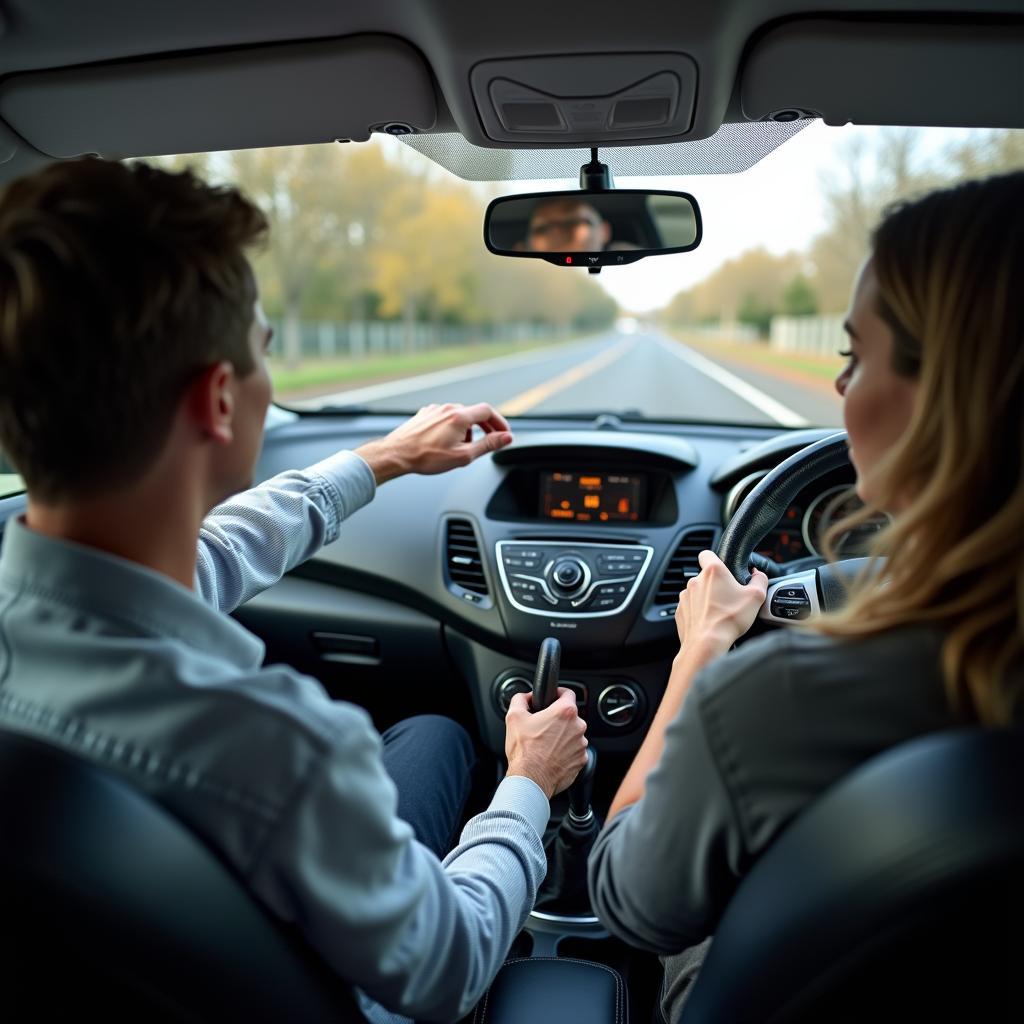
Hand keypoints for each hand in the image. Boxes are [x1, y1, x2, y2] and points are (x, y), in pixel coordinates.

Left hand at [355, 402, 512, 483]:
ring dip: (467, 430)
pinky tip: (445, 443)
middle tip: (490, 441)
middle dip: (484, 428)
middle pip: (474, 413)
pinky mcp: (424, 414)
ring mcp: (434, 410)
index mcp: (459, 416)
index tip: (504, 433)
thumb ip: (488, 445)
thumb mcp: (463, 456)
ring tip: (462, 449)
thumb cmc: (426, 457)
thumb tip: (506, 438)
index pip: (487, 411)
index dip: (499, 422)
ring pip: (459, 416)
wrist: (396, 455)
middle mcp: (447, 408)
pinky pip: (445, 418)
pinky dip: (452, 428)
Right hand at [504, 688, 588, 798]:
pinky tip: (551, 756)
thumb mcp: (514, 717)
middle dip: (557, 719)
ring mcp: (581, 745)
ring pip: (572, 734)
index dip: (558, 693)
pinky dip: (565, 752)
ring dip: (562, 736)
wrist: (531, 780)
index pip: (568, 693)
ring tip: (545, 745)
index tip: (553, 698)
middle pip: (570, 716)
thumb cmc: (524, 751)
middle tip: (542, 727)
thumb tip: (525, 697)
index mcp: (565, 712)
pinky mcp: (581, 761)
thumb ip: (520, 699)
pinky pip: (574, 751)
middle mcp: (578, 727)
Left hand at [675, 550, 767, 658]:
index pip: (707, 553)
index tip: (723, 568)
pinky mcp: (680, 611)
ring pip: (697, 592)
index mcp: (713, 572)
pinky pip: (690, 607)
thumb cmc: (729, 620)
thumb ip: (760, 579)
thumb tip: (758, 574)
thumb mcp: (756, 597)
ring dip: (706, 598)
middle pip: (705, 576)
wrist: (707, 643)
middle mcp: (695, 581)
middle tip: (729, 597)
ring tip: (719, 612)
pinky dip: (698, 612)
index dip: (715, 559)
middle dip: (715, 584)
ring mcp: (685, 596)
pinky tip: (710, 621)